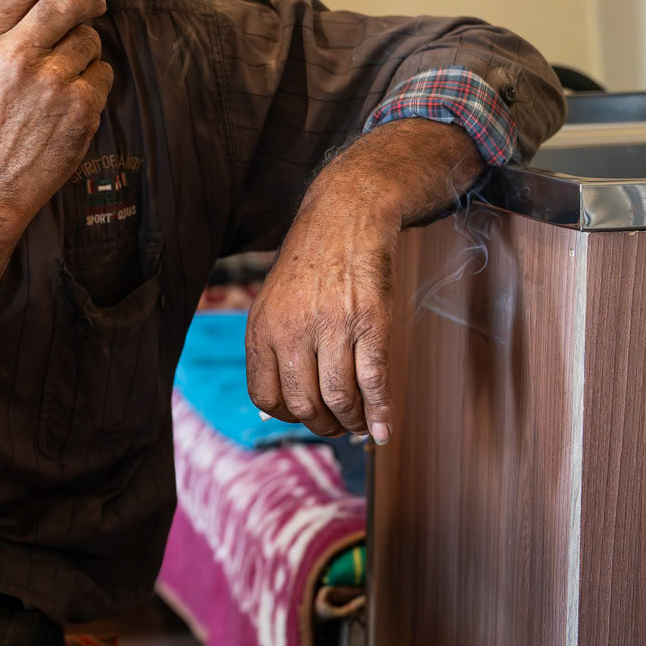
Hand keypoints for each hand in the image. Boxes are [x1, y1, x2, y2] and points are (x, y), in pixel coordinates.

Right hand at [0, 0, 113, 219]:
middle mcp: (14, 57)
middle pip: (67, 1)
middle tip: (93, 2)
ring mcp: (50, 83)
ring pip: (89, 39)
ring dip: (86, 48)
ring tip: (67, 71)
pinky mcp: (79, 107)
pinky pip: (103, 72)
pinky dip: (95, 80)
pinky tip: (74, 99)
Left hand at [245, 188, 398, 443]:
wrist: (345, 217)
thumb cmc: (309, 266)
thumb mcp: (273, 303)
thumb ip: (271, 350)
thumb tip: (272, 409)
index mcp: (262, 328)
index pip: (265, 396)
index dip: (286, 416)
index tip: (304, 415)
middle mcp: (292, 330)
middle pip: (303, 404)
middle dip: (322, 425)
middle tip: (336, 427)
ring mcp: (332, 327)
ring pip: (339, 398)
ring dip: (351, 422)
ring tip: (357, 425)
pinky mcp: (370, 322)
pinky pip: (373, 380)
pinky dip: (379, 412)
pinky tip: (382, 428)